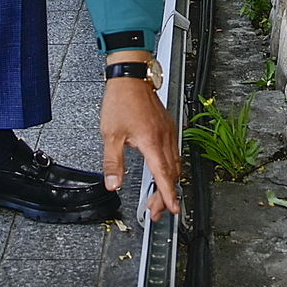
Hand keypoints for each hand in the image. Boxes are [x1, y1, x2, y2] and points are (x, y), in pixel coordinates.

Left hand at [100, 78, 180, 221]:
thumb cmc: (121, 100)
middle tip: (157, 209)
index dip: (168, 195)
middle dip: (167, 194)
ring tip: (158, 195)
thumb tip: (113, 183)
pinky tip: (162, 170)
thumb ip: (113, 162)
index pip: (163, 175)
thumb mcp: (111, 134)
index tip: (172, 209)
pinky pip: (175, 152)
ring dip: (169, 182)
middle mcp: (164, 137)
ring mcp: (168, 131)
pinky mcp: (168, 126)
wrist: (131, 77)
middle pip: (172, 173)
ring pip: (176, 163)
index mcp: (151, 141)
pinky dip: (171, 167)